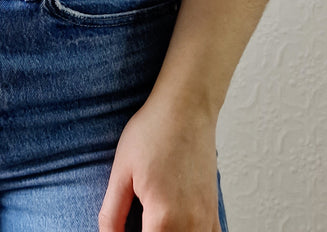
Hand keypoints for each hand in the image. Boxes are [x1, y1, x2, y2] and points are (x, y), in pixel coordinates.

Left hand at [99, 94, 220, 231]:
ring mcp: (206, 218)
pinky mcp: (214, 209)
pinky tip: (179, 227)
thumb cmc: (152, 132)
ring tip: (153, 222)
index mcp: (162, 218)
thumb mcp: (121, 171)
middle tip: (137, 221)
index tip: (123, 230)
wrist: (185, 106)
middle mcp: (190, 224)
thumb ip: (112, 213)